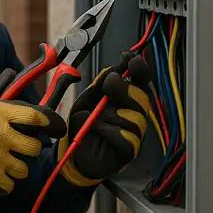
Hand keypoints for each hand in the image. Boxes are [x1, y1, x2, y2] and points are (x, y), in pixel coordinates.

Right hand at [0, 68, 66, 206]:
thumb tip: (8, 77)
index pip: (35, 116)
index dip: (46, 123)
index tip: (49, 127)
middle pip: (35, 146)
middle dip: (27, 149)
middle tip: (15, 149)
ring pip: (24, 168)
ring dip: (15, 168)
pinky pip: (11, 184)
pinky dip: (3, 183)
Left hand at [59, 51, 151, 186]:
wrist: (71, 152)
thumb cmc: (82, 125)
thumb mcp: (87, 100)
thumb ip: (100, 85)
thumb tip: (114, 69)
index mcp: (125, 101)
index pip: (140, 84)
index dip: (140, 71)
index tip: (132, 60)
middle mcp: (133, 116)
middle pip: (142, 99)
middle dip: (125, 88)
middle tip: (110, 82)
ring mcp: (133, 134)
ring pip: (134, 119)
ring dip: (111, 113)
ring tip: (94, 116)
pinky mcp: (128, 152)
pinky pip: (125, 138)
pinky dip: (106, 130)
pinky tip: (95, 129)